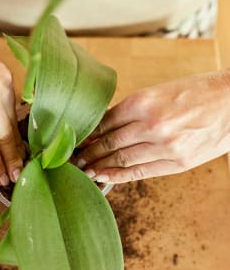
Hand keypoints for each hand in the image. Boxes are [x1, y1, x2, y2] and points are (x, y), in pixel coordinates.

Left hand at [75, 71, 229, 182]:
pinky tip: (104, 177)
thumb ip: (131, 110)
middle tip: (73, 159)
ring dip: (100, 166)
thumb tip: (105, 125)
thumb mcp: (159, 92)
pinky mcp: (178, 162)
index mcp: (144, 102)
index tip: (77, 140)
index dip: (88, 133)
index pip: (105, 122)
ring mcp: (165, 146)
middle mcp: (152, 125)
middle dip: (88, 152)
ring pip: (122, 160)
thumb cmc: (195, 92)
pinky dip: (119, 176)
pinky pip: (141, 172)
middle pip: (110, 143)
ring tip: (84, 170)